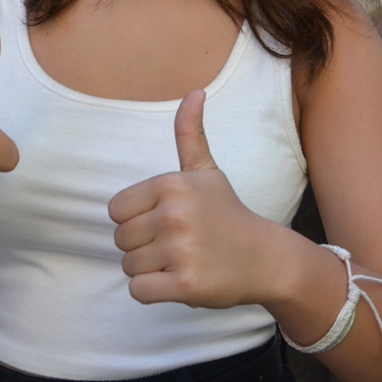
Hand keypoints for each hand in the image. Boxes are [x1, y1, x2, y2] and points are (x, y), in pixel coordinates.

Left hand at [109, 89, 281, 307]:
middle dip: (142, 247)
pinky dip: (152, 292)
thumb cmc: (227, 213)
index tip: (164, 221)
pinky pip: (138, 292)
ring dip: (148, 270)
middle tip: (175, 244)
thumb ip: (190, 131)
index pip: (116, 210)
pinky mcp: (185, 284)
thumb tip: (195, 90)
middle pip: (120, 240)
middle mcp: (174, 214)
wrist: (265, 257)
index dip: (135, 219)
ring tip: (180, 261)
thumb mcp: (206, 170)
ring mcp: (180, 250)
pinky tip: (178, 280)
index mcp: (171, 184)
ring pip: (128, 266)